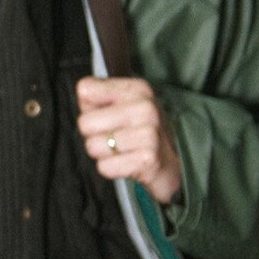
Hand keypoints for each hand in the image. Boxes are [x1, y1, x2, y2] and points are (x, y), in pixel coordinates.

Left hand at [75, 76, 182, 204]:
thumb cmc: (139, 132)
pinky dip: (112, 169)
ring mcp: (149, 134)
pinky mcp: (147, 160)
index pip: (86, 89)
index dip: (88, 108)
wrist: (174, 163)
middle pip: (84, 123)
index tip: (105, 114)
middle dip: (93, 135)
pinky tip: (128, 162)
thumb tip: (83, 92)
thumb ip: (96, 97)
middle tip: (114, 137)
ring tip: (123, 150)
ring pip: (92, 147)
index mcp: (137, 89)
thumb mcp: (122, 105)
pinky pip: (104, 167)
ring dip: (103, 153)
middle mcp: (146, 108)